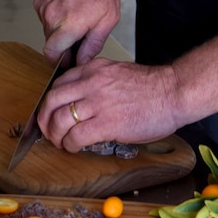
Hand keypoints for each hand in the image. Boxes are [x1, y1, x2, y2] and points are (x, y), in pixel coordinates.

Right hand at [34, 0, 119, 62]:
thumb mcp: (109, 17)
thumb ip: (94, 44)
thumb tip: (82, 60)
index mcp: (69, 24)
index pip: (52, 55)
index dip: (60, 62)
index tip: (68, 62)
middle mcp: (52, 17)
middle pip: (51, 44)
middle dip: (63, 46)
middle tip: (79, 36)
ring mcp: (43, 7)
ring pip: (48, 30)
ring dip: (59, 29)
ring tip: (76, 14)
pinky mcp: (39, 0)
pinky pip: (45, 17)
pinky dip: (55, 16)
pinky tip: (68, 5)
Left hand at [37, 57, 182, 150]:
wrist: (172, 92)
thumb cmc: (151, 87)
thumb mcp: (117, 73)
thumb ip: (97, 82)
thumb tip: (83, 101)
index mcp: (94, 69)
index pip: (58, 83)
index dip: (50, 102)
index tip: (51, 113)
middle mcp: (91, 82)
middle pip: (52, 100)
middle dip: (44, 118)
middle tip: (47, 131)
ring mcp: (98, 102)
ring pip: (60, 119)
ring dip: (55, 135)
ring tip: (61, 143)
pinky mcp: (107, 123)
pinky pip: (76, 136)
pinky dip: (70, 145)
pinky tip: (75, 148)